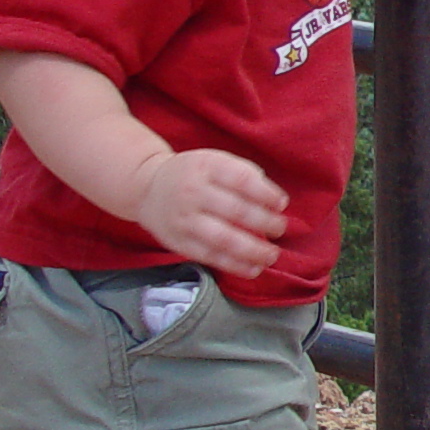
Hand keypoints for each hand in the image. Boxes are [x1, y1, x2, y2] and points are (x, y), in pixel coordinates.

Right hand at [131, 148, 290, 278]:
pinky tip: (253, 268)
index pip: (242, 180)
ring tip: (272, 255)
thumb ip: (244, 175)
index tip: (281, 204)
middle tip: (280, 229)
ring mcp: (184, 219)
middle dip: (266, 223)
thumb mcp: (215, 161)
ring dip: (253, 250)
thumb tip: (274, 202)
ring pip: (224, 239)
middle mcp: (193, 192)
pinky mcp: (178, 242)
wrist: (147, 187)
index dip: (266, 194)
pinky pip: (210, 256)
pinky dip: (234, 265)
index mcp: (207, 166)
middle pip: (236, 211)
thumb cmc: (194, 174)